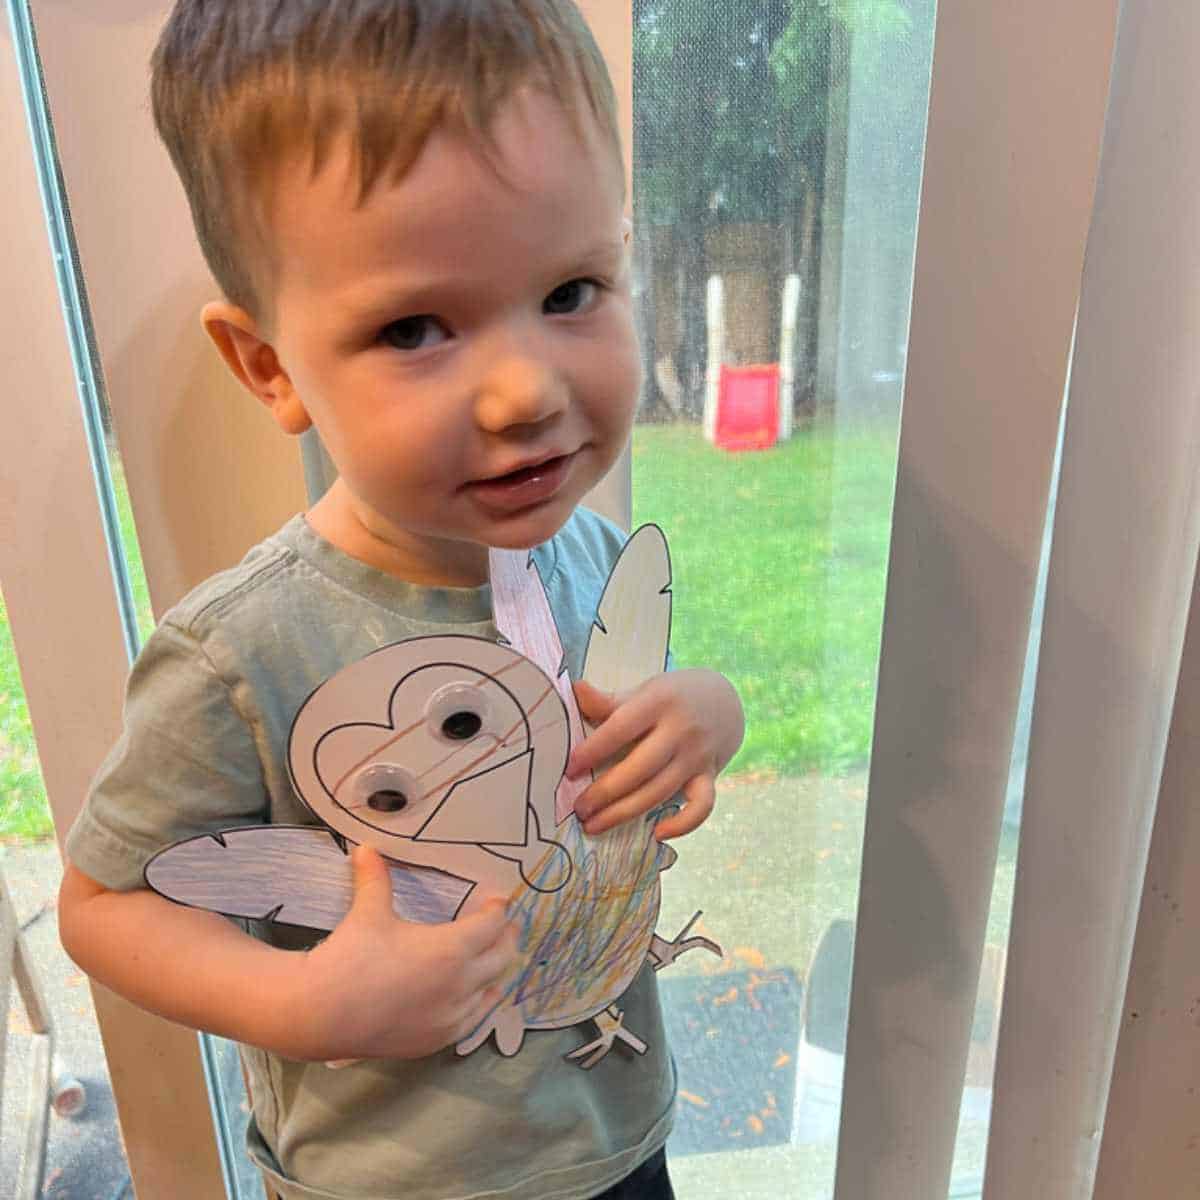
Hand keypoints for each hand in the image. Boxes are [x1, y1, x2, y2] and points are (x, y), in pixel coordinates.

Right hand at [295, 846, 516, 1060]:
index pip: (492, 925)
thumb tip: (367, 848)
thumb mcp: (368, 912)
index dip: (498, 910)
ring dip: (496, 972)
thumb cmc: (351, 958)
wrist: (320, 1014)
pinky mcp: (436, 1040)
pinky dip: (479, 1003)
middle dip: (507, 937)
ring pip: (492, 991)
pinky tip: (473, 996)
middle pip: (503, 957)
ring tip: (493, 958)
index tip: (498, 901)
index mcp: (452, 949)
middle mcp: (461, 984)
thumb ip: (375, 878)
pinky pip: (473, 1020)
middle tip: (506, 925)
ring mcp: (451, 1017)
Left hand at [567, 668, 743, 840]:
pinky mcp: (710, 776)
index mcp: (659, 701)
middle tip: (579, 808)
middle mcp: (681, 730)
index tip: (570, 770)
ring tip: (594, 825)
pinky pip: (701, 807)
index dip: (594, 750)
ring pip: (660, 791)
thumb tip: (575, 691)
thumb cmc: (672, 696)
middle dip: (605, 792)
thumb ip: (610, 701)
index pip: (622, 728)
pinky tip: (656, 833)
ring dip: (625, 813)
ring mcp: (698, 756)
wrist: (725, 700)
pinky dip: (682, 824)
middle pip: (640, 767)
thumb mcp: (645, 690)